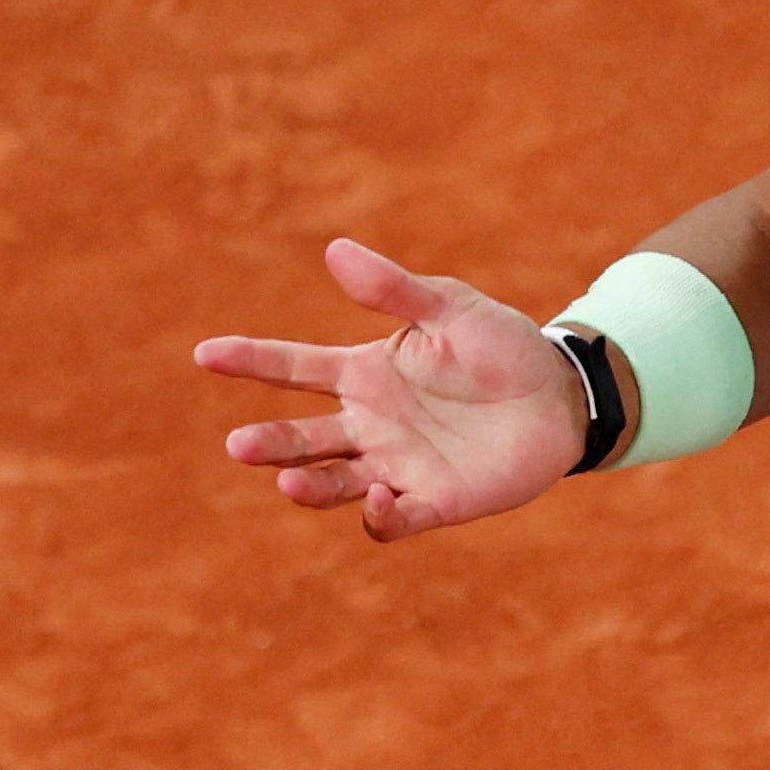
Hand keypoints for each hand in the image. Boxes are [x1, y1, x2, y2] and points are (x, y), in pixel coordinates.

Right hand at [194, 238, 587, 541]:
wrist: (561, 396)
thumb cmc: (502, 348)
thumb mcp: (453, 310)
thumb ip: (396, 290)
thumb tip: (336, 250)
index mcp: (364, 374)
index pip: (294, 367)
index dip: (250, 361)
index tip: (207, 354)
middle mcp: (369, 425)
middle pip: (302, 439)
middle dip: (269, 445)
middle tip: (239, 445)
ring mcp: (397, 465)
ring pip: (333, 484)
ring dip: (308, 486)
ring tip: (287, 481)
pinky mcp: (435, 500)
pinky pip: (395, 518)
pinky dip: (381, 515)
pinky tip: (382, 498)